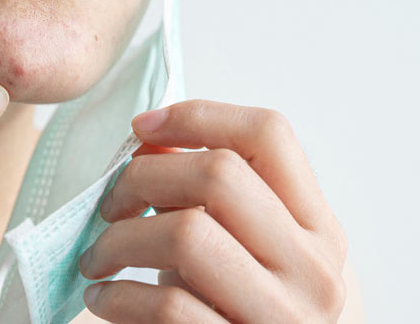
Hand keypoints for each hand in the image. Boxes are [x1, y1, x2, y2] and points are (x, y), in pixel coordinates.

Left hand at [79, 100, 348, 322]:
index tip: (142, 128)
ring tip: (98, 257)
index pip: (270, 135)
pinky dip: (118, 296)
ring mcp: (280, 318)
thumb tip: (147, 142)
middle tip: (109, 203)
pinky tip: (106, 300)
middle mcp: (313, 270)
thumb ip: (224, 204)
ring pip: (186, 234)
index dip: (198, 115)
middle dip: (143, 176)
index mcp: (321, 230)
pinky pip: (165, 306)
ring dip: (119, 240)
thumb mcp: (264, 258)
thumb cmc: (259, 321)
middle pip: (219, 174)